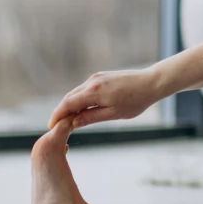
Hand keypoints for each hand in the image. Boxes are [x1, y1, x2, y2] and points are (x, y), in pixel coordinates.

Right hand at [47, 68, 166, 129]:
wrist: (151, 83)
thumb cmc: (136, 101)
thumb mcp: (113, 114)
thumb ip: (91, 117)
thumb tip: (73, 123)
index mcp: (94, 91)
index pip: (68, 104)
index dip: (57, 115)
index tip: (51, 127)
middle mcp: (92, 82)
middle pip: (69, 97)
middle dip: (61, 111)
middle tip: (56, 126)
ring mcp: (97, 78)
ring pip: (77, 92)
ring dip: (70, 105)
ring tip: (67, 120)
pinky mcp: (102, 77)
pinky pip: (85, 89)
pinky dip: (80, 99)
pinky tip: (81, 109)